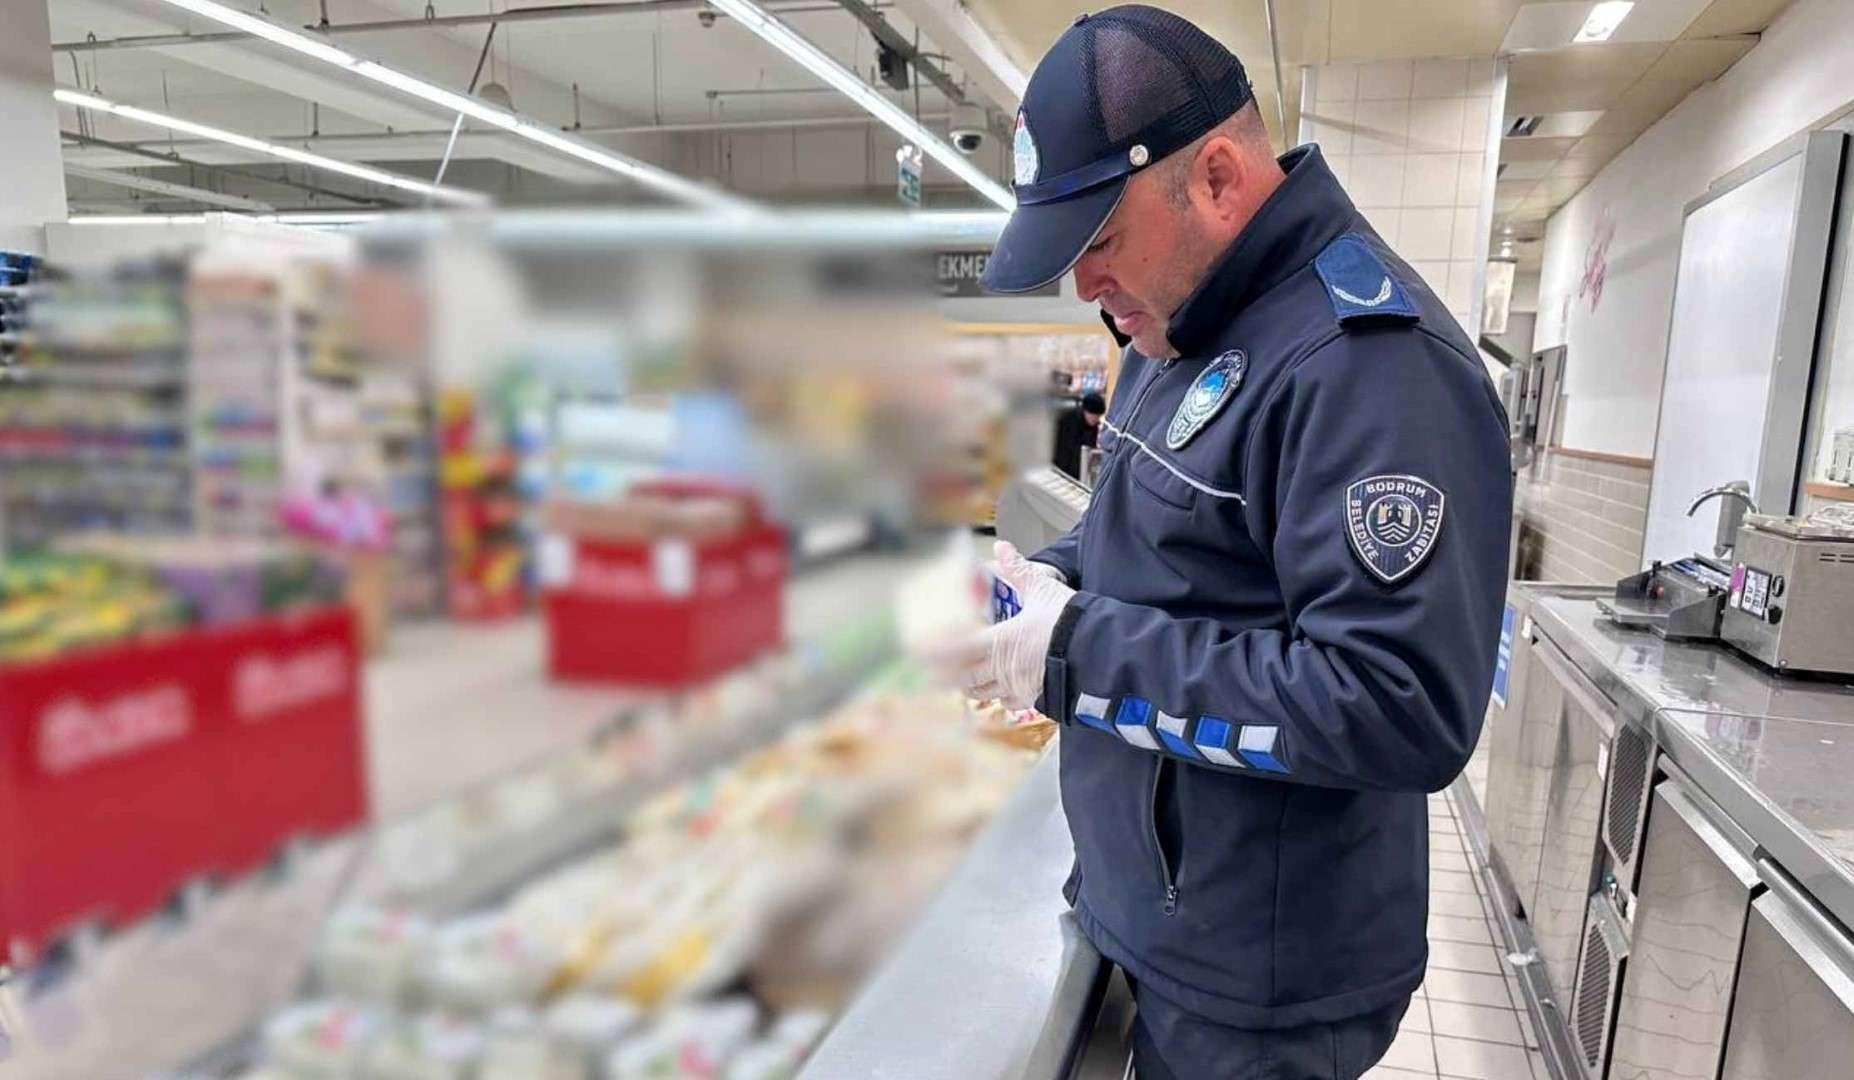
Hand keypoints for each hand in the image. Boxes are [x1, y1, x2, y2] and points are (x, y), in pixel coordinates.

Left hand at [928, 541, 1075, 708]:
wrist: (1100, 654)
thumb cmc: (1069, 621)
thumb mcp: (1043, 590)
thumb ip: (1019, 570)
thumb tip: (1001, 547)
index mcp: (1000, 642)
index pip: (957, 651)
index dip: (936, 654)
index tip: (920, 652)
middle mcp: (1004, 669)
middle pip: (966, 680)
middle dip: (950, 677)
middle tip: (937, 673)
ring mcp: (1019, 688)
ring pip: (986, 694)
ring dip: (973, 688)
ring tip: (966, 683)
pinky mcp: (1037, 700)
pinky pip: (1011, 705)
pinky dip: (1001, 700)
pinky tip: (1001, 694)